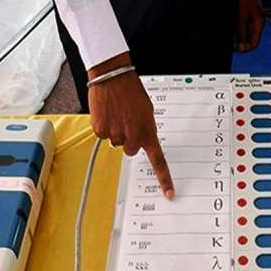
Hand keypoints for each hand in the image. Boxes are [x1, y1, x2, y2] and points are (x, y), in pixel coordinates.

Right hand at [88, 52, 174, 199]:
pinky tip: (107, 112)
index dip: (164, 178)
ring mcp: (116, 134)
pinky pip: (103, 134)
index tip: (169, 193)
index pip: (158, 160)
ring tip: (116, 112)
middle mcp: (133, 135)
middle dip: (129, 139)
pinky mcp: (101, 129)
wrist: (112, 77)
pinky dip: (104, 125)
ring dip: (116, 130)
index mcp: (148, 131)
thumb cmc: (131, 90)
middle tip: (127, 121)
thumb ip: (146, 127)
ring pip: (116, 141)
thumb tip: (141, 137)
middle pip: (130, 150)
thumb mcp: (146, 110)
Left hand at [235, 0, 264, 52]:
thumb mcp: (240, 17)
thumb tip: (239, 46)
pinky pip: (242, 26)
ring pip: (245, 33)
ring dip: (238, 35)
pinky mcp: (247, 14)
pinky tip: (232, 27)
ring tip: (231, 34)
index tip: (236, 49)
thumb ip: (240, 32)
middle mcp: (256, 23)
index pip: (254, 43)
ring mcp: (252, 18)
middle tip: (232, 42)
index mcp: (258, 25)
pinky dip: (237, 28)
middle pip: (249, 39)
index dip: (245, 48)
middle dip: (240, 42)